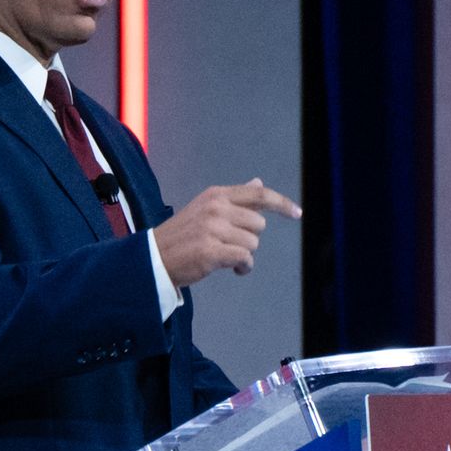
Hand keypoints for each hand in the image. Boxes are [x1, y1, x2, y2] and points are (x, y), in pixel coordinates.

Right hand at [153, 178, 300, 286]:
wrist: (153, 258)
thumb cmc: (183, 235)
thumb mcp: (206, 207)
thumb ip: (234, 198)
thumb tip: (258, 182)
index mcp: (216, 195)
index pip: (258, 194)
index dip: (281, 203)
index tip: (297, 213)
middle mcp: (216, 208)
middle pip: (258, 224)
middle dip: (249, 238)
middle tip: (228, 244)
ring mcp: (213, 229)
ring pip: (253, 244)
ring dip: (244, 255)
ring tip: (225, 256)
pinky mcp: (211, 251)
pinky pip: (245, 259)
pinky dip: (243, 267)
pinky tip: (232, 269)